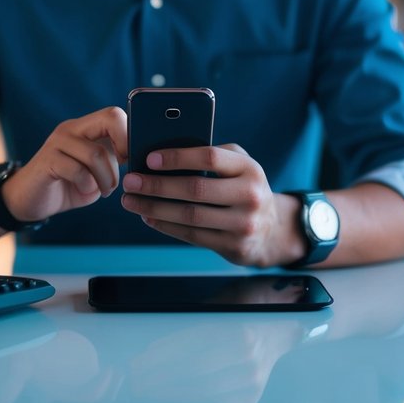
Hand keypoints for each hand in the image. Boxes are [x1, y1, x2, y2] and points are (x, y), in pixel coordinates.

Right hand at [3, 107, 127, 223]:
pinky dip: (88, 186)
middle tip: (122, 170)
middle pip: (110, 118)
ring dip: (108, 178)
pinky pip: (77, 170)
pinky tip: (85, 191)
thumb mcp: (97, 173)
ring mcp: (57, 142)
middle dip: (124, 145)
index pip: (114, 114)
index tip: (128, 160)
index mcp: (85, 128)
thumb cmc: (68, 187)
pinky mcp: (47, 160)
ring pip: (96, 153)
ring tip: (105, 191)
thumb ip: (112, 161)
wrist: (29, 202)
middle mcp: (71, 129)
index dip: (129, 135)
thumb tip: (136, 158)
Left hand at [119, 144, 304, 267]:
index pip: (209, 158)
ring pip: (190, 215)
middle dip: (157, 185)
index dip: (177, 157)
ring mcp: (243, 223)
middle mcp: (249, 195)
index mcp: (249, 168)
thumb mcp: (239, 166)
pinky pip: (192, 235)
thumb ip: (212, 156)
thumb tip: (164, 155)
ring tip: (132, 201)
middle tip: (131, 181)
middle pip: (195, 189)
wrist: (273, 230)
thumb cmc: (243, 187)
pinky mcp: (233, 246)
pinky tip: (149, 216)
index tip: (149, 158)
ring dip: (155, 207)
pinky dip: (166, 226)